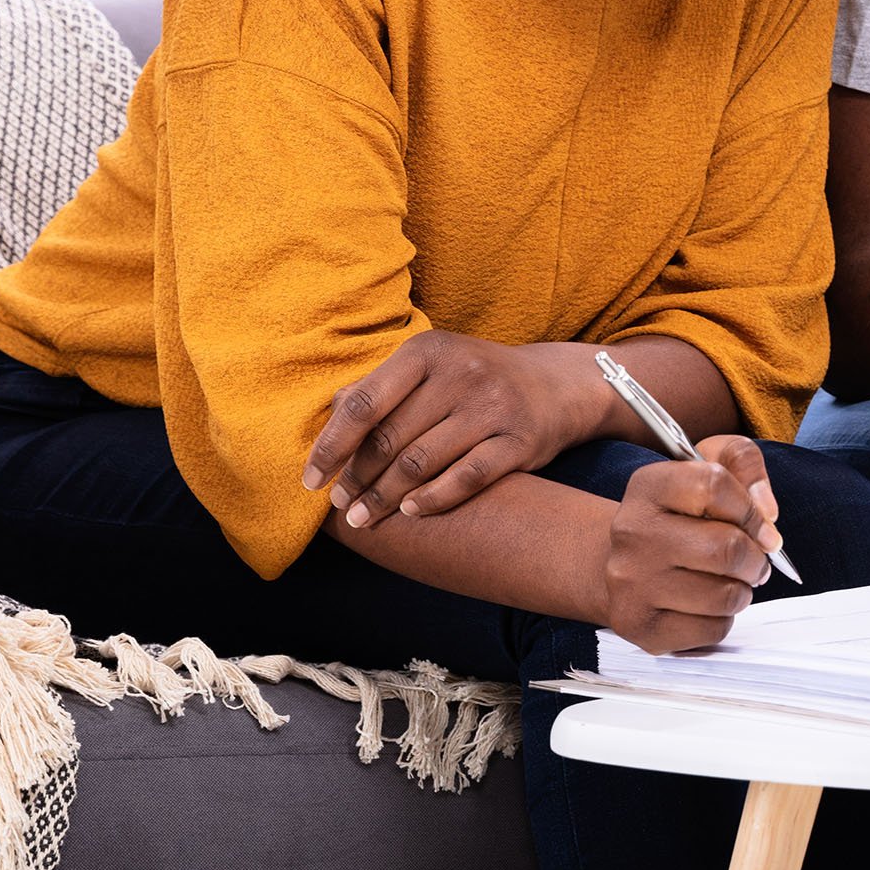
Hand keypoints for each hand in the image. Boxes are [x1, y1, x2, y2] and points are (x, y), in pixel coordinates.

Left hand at [305, 331, 600, 527]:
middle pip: (390, 438)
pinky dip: (433, 500)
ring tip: (364, 518)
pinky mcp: (519, 441)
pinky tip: (411, 513)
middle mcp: (461, 373)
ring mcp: (492, 407)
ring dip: (385, 497)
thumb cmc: (478, 379)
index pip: (365, 402)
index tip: (311, 480)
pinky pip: (466, 479)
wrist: (559, 385)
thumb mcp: (433, 366)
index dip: (332, 446)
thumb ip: (383, 387)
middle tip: (340, 504)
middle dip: (357, 478)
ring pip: (421, 463)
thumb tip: (329, 415)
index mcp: (428, 351)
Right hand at [604, 436, 785, 651]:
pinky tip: (707, 606)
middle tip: (753, 562)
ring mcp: (631, 583)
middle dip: (756, 559)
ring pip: (725, 595)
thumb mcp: (707, 467)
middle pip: (727, 548)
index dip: (752, 510)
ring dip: (742, 591)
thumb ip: (744, 463)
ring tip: (730, 582)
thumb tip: (767, 511)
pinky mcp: (640, 626)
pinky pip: (712, 629)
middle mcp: (632, 533)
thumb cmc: (679, 516)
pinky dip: (723, 619)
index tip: (763, 527)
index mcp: (649, 486)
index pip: (715, 485)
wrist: (625, 565)